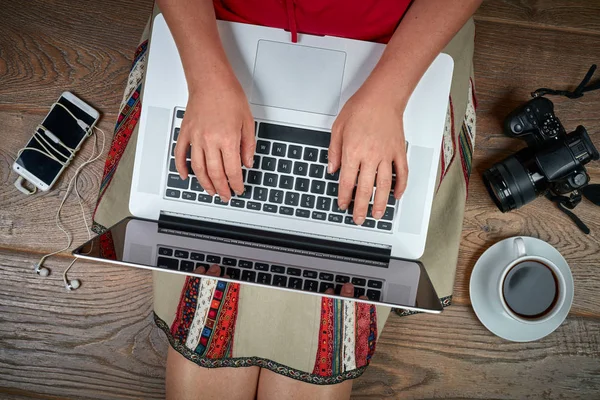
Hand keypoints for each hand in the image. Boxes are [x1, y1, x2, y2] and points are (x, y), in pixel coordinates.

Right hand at [175, 72, 254, 201]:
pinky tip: (186, 176)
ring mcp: (195, 138)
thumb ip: (248, 145)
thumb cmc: (229, 96)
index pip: (233, 170)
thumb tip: (248, 163)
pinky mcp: (185, 133)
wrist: (211, 81)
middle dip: (222, 188)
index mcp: (228, 140)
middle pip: (215, 173)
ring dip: (204, 183)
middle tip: (225, 196)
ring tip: (211, 191)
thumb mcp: (248, 122)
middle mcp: (210, 141)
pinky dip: (182, 168)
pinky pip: (180, 155)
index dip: (236, 184)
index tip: (239, 190)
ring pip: (198, 168)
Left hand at [328, 85, 408, 224]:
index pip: (347, 182)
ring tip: (378, 214)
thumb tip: (332, 169)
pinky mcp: (399, 151)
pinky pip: (402, 173)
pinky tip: (397, 195)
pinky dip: (401, 186)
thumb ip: (334, 151)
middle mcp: (370, 156)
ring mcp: (386, 155)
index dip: (344, 197)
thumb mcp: (338, 128)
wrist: (382, 96)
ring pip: (384, 186)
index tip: (343, 205)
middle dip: (361, 207)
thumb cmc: (361, 108)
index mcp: (353, 152)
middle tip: (359, 218)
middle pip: (365, 189)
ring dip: (381, 203)